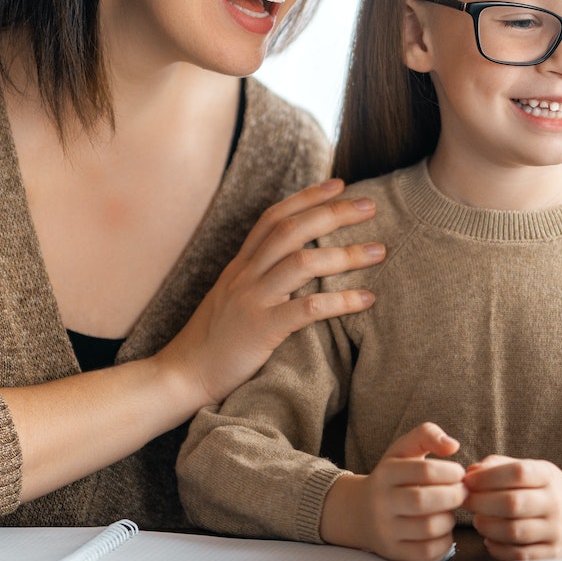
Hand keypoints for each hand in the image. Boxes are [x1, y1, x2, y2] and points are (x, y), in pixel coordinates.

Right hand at [153, 179, 383, 412]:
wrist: (182, 375)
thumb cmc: (213, 342)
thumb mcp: (231, 299)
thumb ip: (258, 279)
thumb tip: (295, 266)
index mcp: (240, 266)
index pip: (273, 218)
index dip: (306, 197)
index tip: (339, 185)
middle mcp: (245, 275)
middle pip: (292, 230)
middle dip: (333, 213)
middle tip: (370, 206)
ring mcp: (252, 300)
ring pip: (302, 263)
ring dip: (345, 254)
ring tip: (379, 251)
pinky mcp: (260, 330)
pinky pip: (307, 309)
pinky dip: (341, 301)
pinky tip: (366, 300)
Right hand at [320, 423, 465, 560]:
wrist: (357, 511)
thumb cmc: (390, 479)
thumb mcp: (402, 450)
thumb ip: (426, 435)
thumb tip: (452, 445)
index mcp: (385, 474)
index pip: (424, 471)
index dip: (451, 472)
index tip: (459, 474)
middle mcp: (381, 502)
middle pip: (425, 501)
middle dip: (454, 496)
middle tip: (462, 492)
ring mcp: (385, 530)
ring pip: (429, 528)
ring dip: (449, 519)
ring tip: (449, 510)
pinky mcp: (393, 552)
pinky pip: (427, 552)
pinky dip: (444, 541)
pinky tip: (442, 530)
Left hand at [462, 457, 561, 560]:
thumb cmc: (548, 490)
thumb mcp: (532, 469)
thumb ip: (500, 465)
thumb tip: (471, 472)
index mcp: (548, 477)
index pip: (518, 472)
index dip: (488, 477)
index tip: (468, 481)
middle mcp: (554, 503)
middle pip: (512, 503)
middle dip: (480, 502)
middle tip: (466, 501)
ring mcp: (554, 530)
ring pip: (514, 532)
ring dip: (487, 526)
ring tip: (478, 519)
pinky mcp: (551, 554)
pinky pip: (519, 555)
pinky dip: (498, 548)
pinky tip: (490, 538)